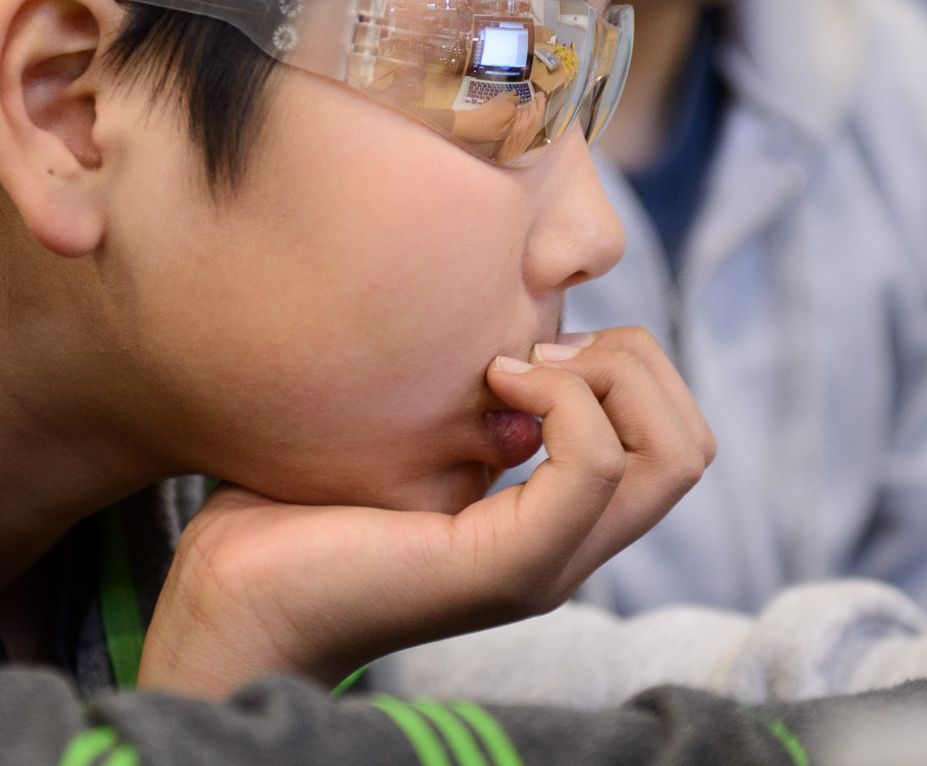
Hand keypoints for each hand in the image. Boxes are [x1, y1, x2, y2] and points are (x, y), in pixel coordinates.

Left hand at [137, 327, 714, 698]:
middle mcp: (572, 547)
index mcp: (558, 518)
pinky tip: (490, 384)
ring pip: (673, 453)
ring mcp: (551, 563)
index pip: (678, 439)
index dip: (630, 366)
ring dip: (608, 378)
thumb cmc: (299, 505)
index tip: (533, 348)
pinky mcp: (511, 568)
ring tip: (519, 369)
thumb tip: (507, 330)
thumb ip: (475, 395)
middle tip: (536, 354)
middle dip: (635, 362)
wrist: (233, 596)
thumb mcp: (414, 431)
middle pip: (693, 444)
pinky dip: (560, 400)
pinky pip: (595, 465)